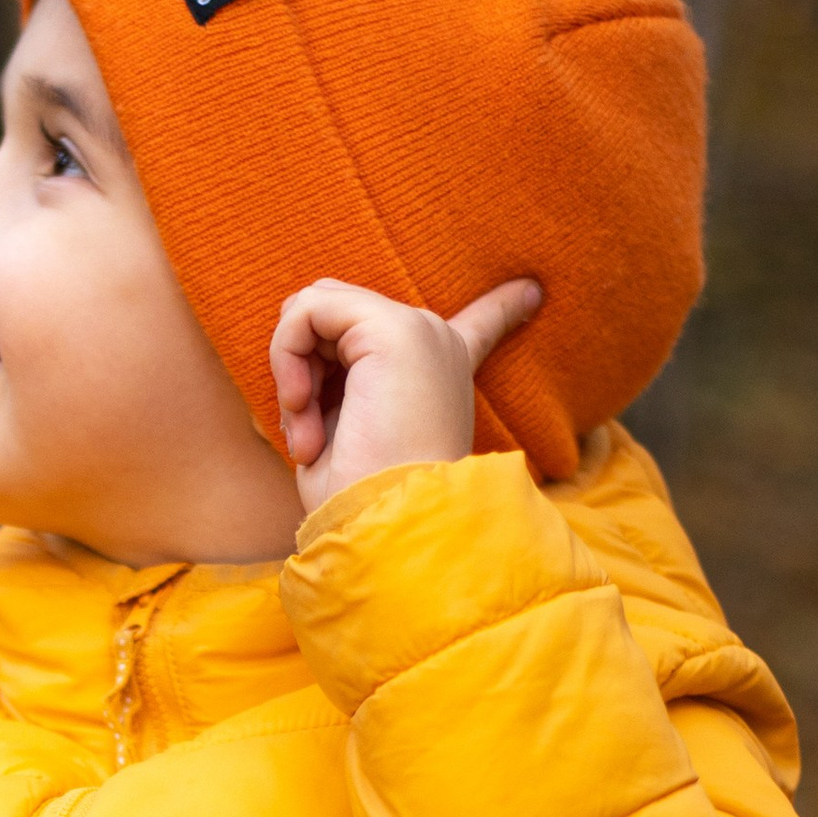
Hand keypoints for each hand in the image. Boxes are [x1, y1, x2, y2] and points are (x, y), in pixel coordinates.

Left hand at [270, 276, 543, 508]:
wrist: (386, 524)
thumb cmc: (355, 499)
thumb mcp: (339, 434)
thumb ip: (327, 376)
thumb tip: (297, 311)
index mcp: (442, 376)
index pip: (480, 327)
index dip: (502, 309)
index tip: (533, 292)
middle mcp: (437, 346)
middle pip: (342, 313)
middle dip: (300, 363)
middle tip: (305, 434)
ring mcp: (419, 331)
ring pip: (315, 306)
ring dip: (288, 368)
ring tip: (306, 431)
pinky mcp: (392, 330)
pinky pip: (306, 312)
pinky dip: (284, 358)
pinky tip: (302, 407)